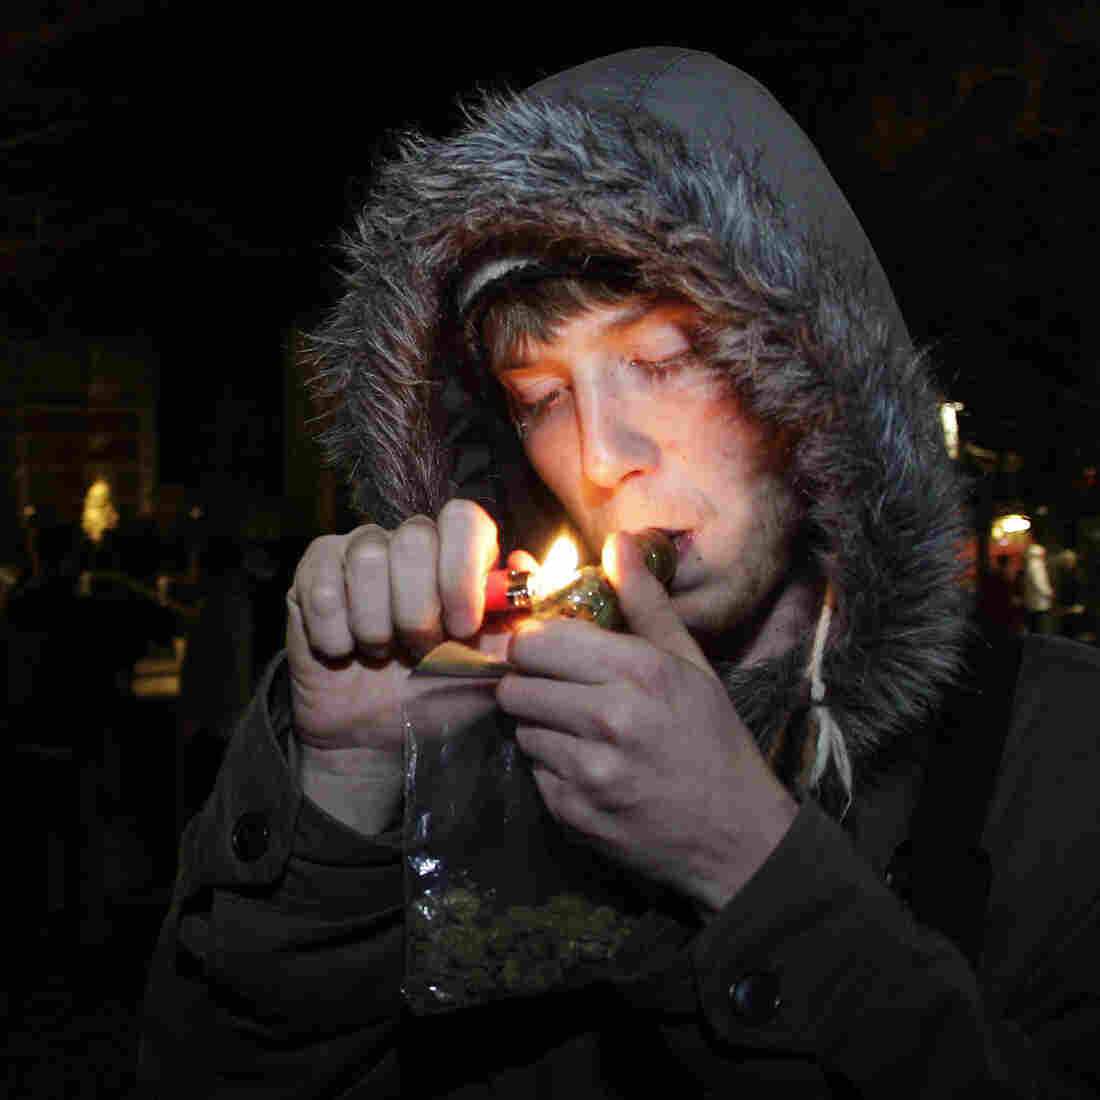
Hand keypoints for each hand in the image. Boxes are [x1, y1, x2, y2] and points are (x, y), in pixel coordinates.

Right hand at [287, 499, 515, 755]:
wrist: (379, 736)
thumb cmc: (440, 693)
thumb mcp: (494, 664)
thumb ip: (520, 617)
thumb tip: (523, 565)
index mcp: (458, 553)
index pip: (464, 519)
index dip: (463, 570)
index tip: (464, 626)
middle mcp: (409, 541)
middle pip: (415, 538)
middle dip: (419, 611)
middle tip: (421, 650)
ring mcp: (357, 552)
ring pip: (368, 558)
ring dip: (378, 624)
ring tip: (382, 652)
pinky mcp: (313, 574)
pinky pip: (323, 586)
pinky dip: (337, 633)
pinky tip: (345, 652)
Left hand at [496, 532, 797, 913]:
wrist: (735, 836)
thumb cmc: (711, 739)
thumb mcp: (690, 664)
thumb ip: (645, 603)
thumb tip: (616, 541)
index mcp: (638, 671)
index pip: (538, 640)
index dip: (533, 641)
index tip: (544, 647)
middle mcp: (608, 718)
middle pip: (516, 683)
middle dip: (528, 681)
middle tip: (556, 687)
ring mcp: (587, 770)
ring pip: (521, 727)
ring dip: (539, 724)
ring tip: (579, 730)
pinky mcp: (572, 813)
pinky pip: (534, 772)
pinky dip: (550, 766)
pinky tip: (587, 767)